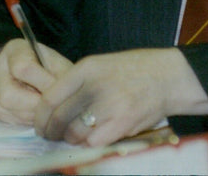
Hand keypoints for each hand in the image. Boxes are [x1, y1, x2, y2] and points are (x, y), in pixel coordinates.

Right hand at [0, 39, 72, 125]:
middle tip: (53, 108)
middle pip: (9, 95)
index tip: (59, 91)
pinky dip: (25, 120)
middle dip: (35, 105)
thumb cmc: (47, 65)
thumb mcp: (58, 64)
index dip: (43, 84)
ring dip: (31, 115)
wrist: (30, 69)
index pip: (23, 69)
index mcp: (14, 50)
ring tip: (47, 111)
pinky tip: (37, 115)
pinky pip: (6, 119)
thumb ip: (63, 78)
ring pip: (6, 109)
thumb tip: (70, 99)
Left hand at [34, 48, 207, 146]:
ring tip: (75, 135)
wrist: (168, 76)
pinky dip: (90, 143)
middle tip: (50, 135)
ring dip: (71, 138)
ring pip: (75, 133)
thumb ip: (78, 82)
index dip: (40, 115)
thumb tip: (53, 105)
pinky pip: (94, 142)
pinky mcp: (122, 123)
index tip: (39, 122)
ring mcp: (109, 105)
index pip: (51, 96)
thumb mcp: (101, 64)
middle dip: (50, 131)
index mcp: (87, 68)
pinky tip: (94, 137)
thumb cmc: (134, 70)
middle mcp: (95, 86)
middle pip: (59, 117)